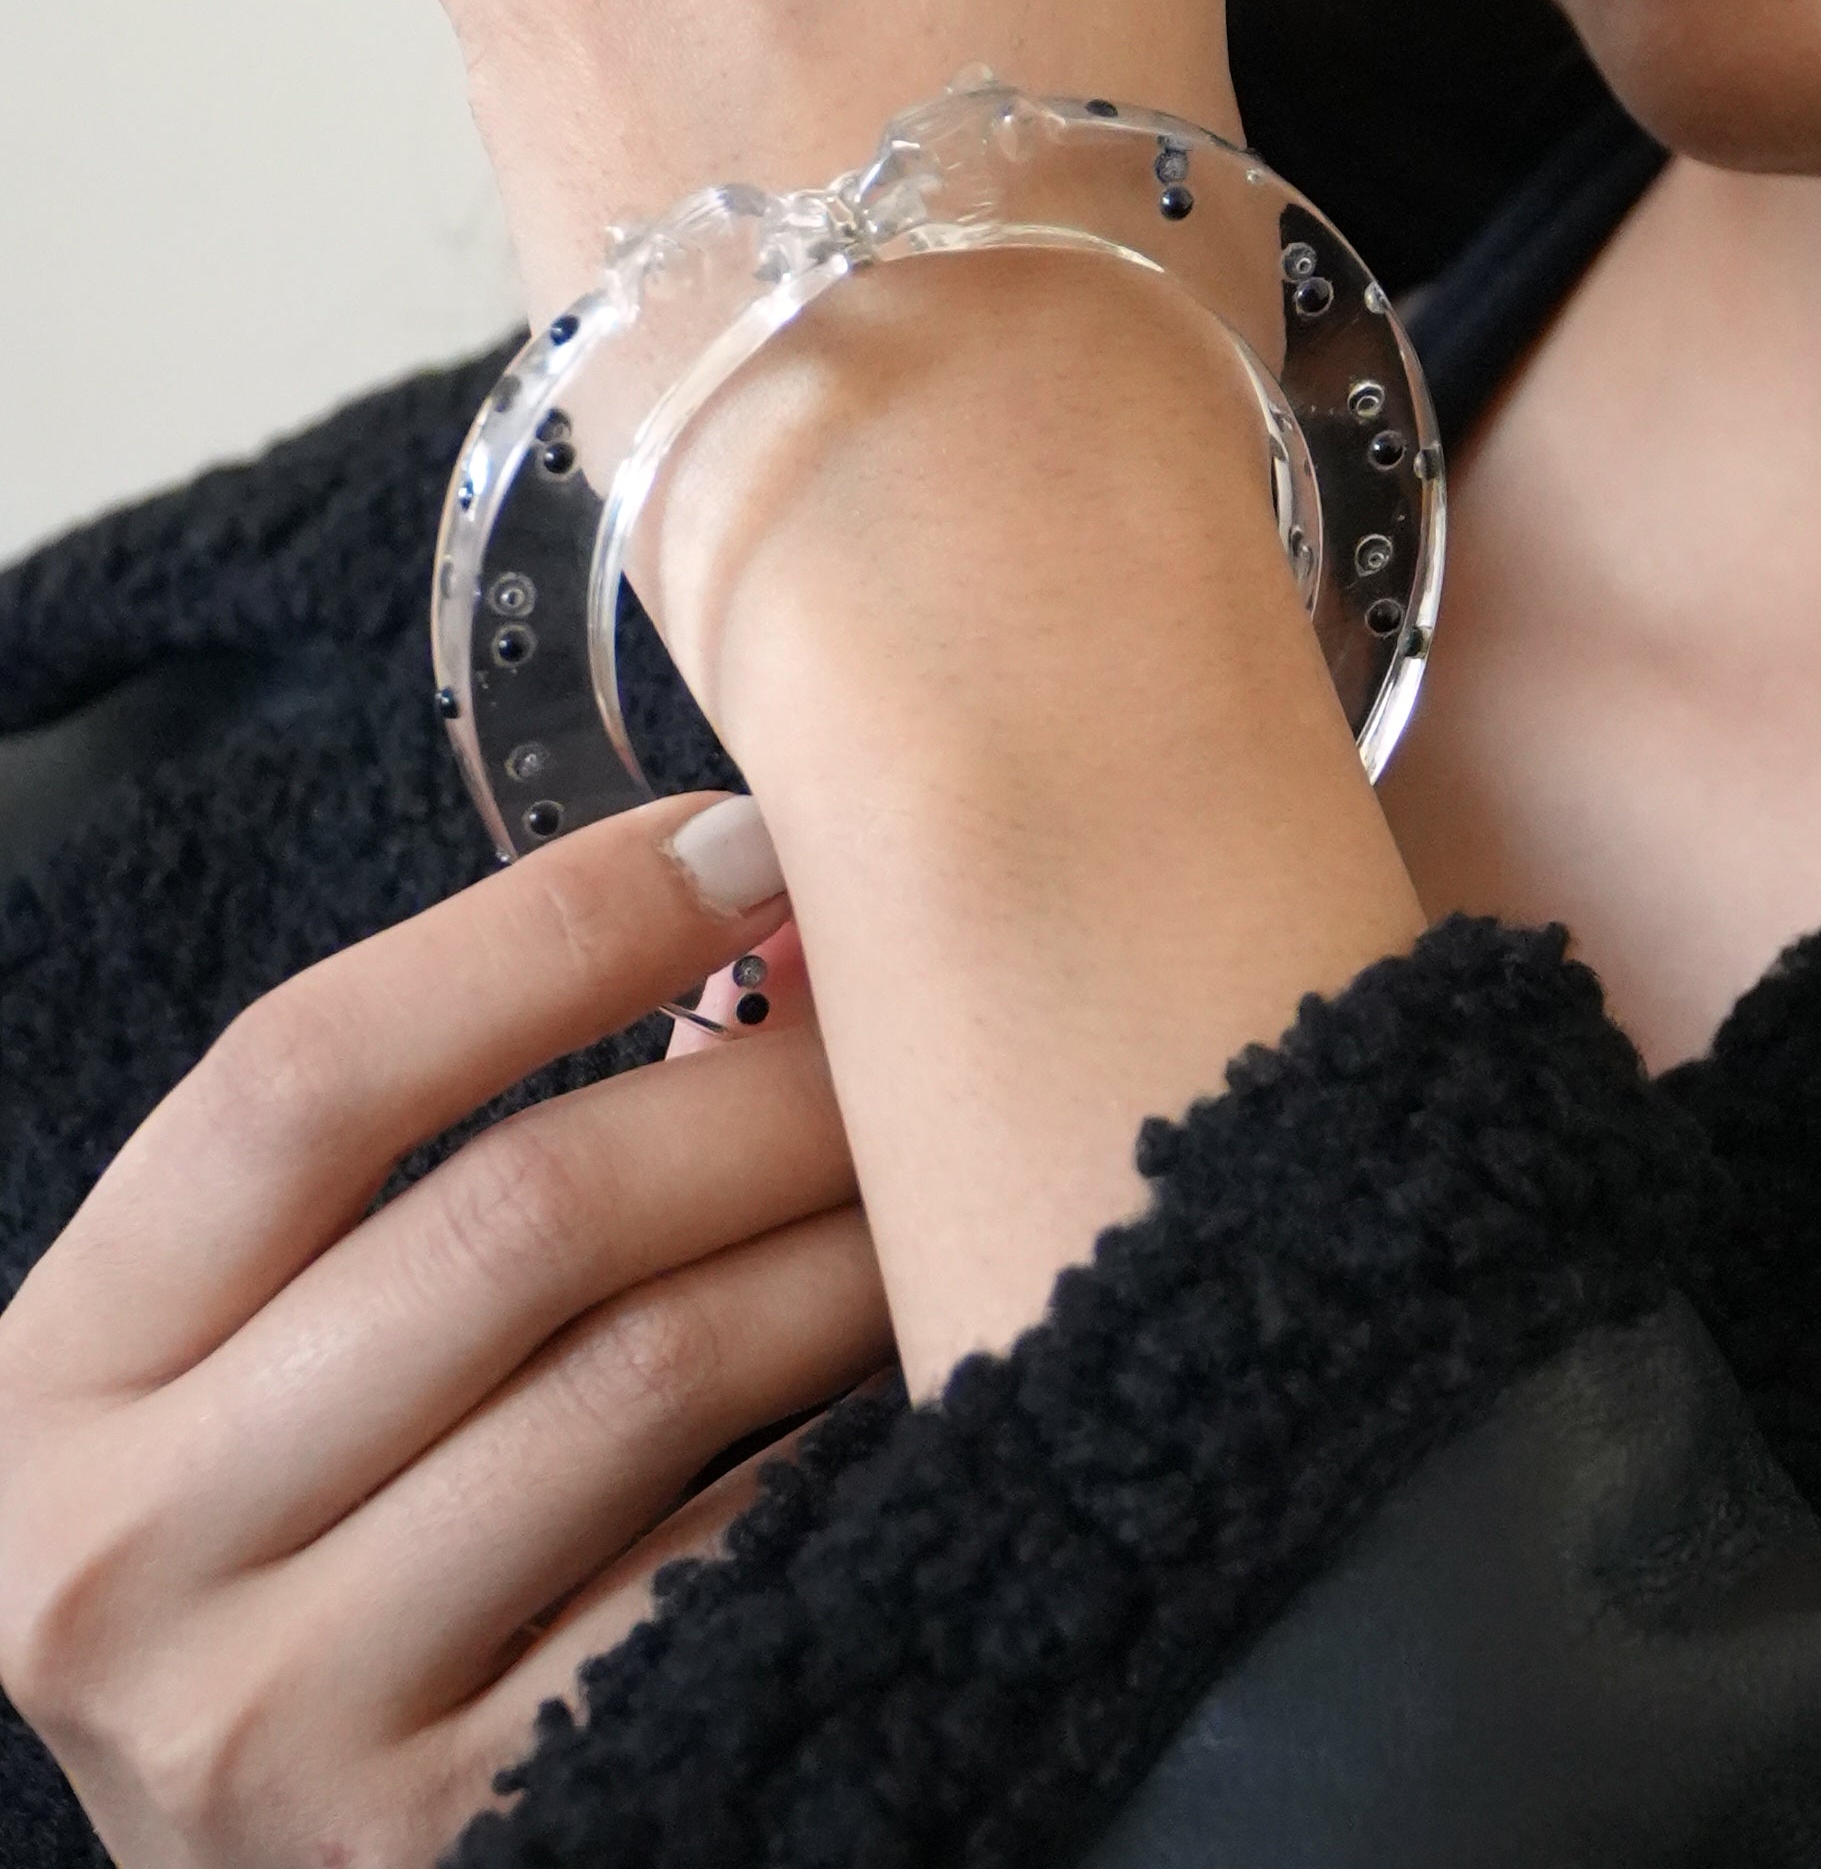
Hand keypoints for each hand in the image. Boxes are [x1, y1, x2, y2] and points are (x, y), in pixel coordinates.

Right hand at [0, 797, 890, 1868]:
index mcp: (57, 1382)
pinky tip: (918, 1351)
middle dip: (757, 1079)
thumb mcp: (252, 1343)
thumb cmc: (293, 1532)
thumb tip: (741, 900)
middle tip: (907, 1005)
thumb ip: (415, 1137)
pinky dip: (850, 1434)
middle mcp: (124, 1559)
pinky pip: (724, 1562)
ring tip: (939, 1158)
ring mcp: (283, 1721)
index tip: (744, 845)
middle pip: (514, 1218)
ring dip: (841, 1234)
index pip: (302, 1076)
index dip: (549, 929)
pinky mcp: (455, 1834)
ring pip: (647, 1374)